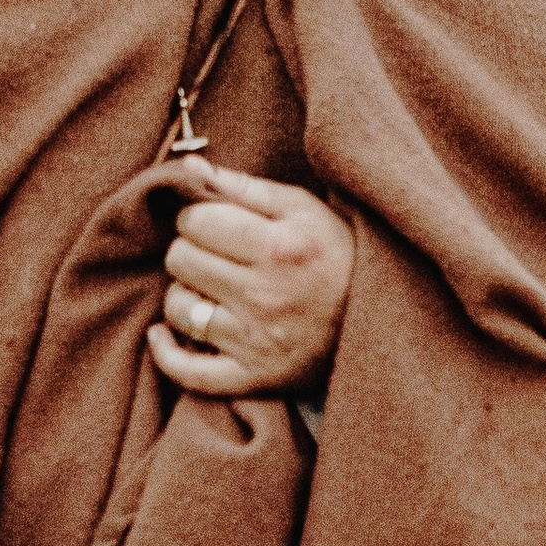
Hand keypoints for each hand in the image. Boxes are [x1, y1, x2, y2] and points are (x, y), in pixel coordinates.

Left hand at [150, 163, 353, 397]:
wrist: (382, 320)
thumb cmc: (338, 254)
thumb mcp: (303, 209)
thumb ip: (244, 187)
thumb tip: (190, 167)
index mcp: (278, 247)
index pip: (196, 221)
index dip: (197, 215)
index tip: (213, 221)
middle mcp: (265, 296)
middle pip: (180, 260)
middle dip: (189, 249)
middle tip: (212, 254)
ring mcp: (257, 342)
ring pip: (178, 309)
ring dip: (184, 294)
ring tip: (208, 288)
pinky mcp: (254, 379)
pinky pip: (188, 373)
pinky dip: (166, 352)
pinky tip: (163, 334)